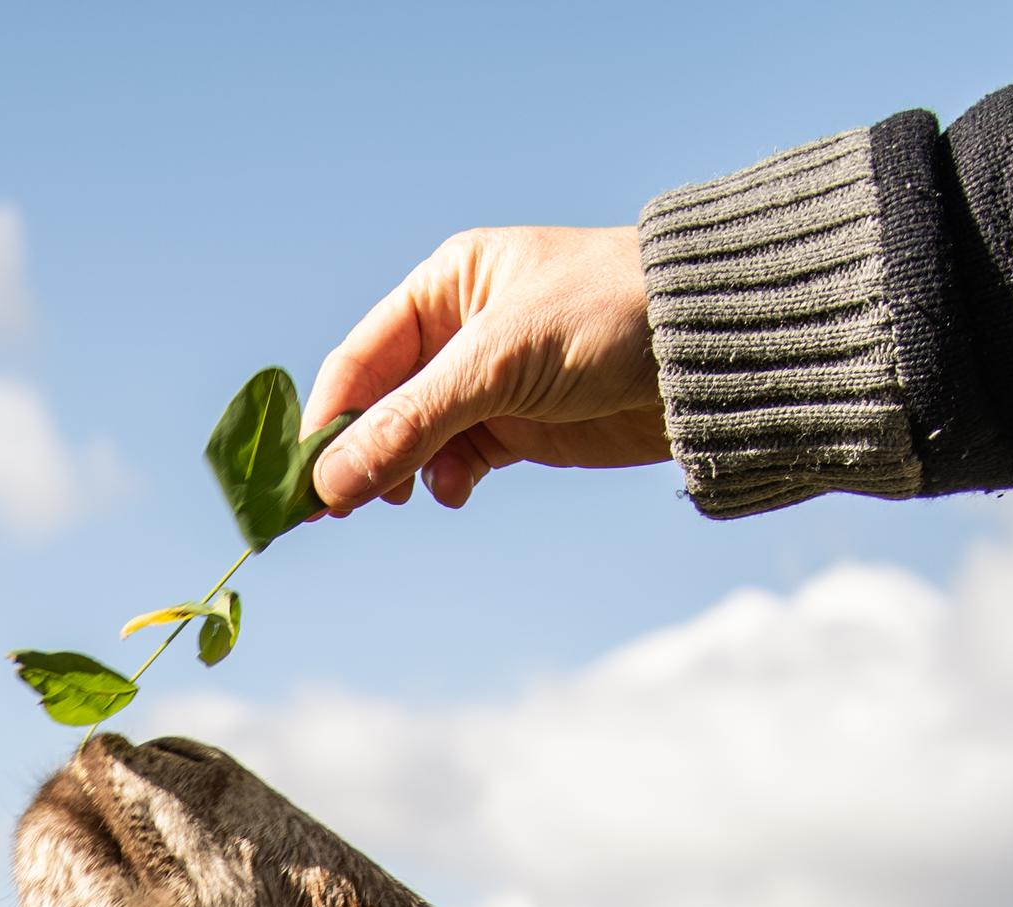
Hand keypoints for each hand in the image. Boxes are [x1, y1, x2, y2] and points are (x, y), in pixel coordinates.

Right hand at [306, 227, 665, 514]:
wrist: (711, 353)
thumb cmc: (609, 318)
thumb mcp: (499, 363)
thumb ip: (412, 422)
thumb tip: (330, 481)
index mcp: (447, 286)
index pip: (362, 359)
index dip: (326, 419)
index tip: (300, 480)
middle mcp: (461, 331)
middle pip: (382, 404)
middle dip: (357, 455)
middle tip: (329, 513)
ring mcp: (492, 383)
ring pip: (418, 439)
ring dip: (403, 472)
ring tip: (405, 498)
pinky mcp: (523, 427)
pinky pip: (460, 461)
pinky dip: (448, 481)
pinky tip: (455, 492)